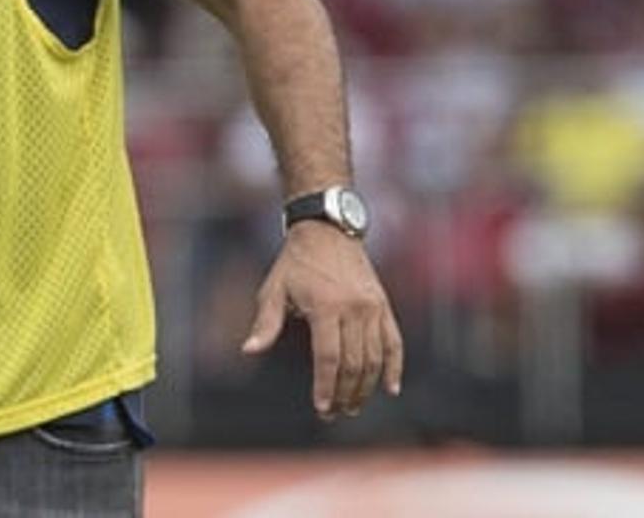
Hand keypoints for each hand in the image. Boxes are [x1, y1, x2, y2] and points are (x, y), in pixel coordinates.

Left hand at [241, 220, 403, 419]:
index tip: (322, 408)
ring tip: (353, 406)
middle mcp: (354, 309)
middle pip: (354, 364)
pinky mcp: (383, 305)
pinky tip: (390, 389)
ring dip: (366, 387)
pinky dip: (394, 367)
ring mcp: (372, 307)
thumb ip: (265, 323)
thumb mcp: (274, 289)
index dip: (326, 387)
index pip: (329, 358)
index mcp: (325, 307)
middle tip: (335, 413)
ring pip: (374, 358)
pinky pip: (394, 342)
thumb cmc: (295, 262)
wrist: (327, 230)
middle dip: (345, 394)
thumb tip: (248, 351)